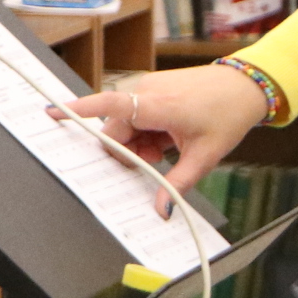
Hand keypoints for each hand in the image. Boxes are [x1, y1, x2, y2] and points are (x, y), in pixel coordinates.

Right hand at [58, 62, 270, 195]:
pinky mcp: (151, 88)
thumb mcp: (204, 156)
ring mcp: (148, 88)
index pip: (111, 106)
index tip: (52, 113)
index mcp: (159, 105)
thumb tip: (160, 210)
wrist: (245, 86)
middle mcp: (147, 91)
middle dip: (128, 152)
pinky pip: (135, 115)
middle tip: (156, 160)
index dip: (79, 111)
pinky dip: (145, 132)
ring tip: (165, 149)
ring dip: (138, 143)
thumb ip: (177, 183)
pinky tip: (165, 139)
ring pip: (125, 125)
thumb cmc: (227, 116)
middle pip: (115, 129)